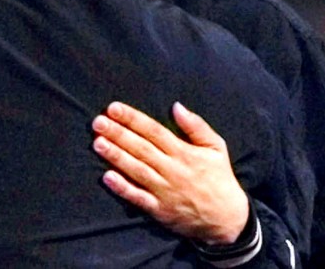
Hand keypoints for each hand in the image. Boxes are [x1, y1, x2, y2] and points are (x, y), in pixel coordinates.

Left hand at [91, 101, 248, 244]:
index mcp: (184, 153)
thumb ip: (196, 126)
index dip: (133, 119)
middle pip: (141, 148)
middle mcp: (172, 170)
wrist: (229, 220)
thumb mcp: (216, 148)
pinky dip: (123, 188)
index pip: (154, 131)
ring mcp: (165, 190)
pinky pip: (139, 198)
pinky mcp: (160, 210)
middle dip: (118, 134)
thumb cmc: (220, 179)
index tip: (113, 108)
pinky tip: (107, 178)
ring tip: (97, 143)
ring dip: (116, 157)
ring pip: (137, 170)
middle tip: (98, 122)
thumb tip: (177, 106)